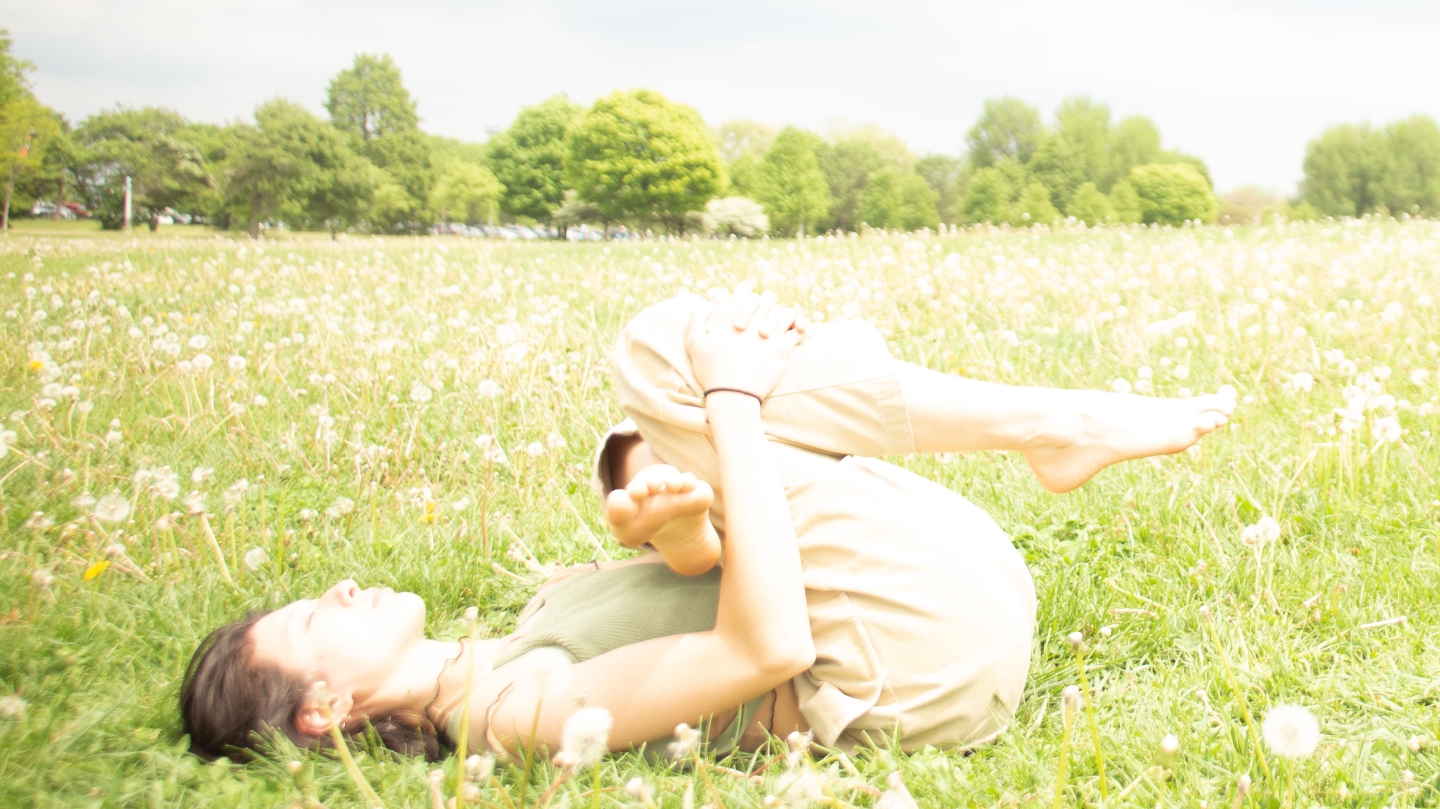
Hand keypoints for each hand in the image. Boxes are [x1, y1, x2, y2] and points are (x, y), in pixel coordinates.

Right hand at [687, 286, 802, 399]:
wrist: (731, 396)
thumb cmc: (711, 372)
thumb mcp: (694, 345)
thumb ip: (695, 321)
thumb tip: (701, 306)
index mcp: (730, 317)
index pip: (743, 291)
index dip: (747, 292)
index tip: (748, 299)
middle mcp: (751, 322)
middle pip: (766, 299)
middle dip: (766, 303)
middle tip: (765, 312)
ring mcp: (767, 334)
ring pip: (783, 311)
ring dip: (783, 315)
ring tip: (783, 322)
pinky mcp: (781, 348)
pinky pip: (799, 331)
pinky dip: (804, 328)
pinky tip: (804, 329)